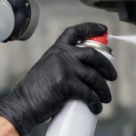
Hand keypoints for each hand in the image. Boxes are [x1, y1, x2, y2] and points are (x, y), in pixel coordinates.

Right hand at [0, 23, 116, 135]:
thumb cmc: (36, 92)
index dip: (91, 28)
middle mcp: (61, 55)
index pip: (75, 31)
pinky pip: (88, 93)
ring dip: (104, 89)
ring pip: (94, 77)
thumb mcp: (48, 69)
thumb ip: (63, 65)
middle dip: (107, 66)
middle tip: (113, 77)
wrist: (22, 105)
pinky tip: (96, 107)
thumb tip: (86, 73)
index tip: (104, 29)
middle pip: (93, 55)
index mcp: (57, 50)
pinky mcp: (66, 83)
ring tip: (106, 98)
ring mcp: (64, 68)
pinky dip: (95, 102)